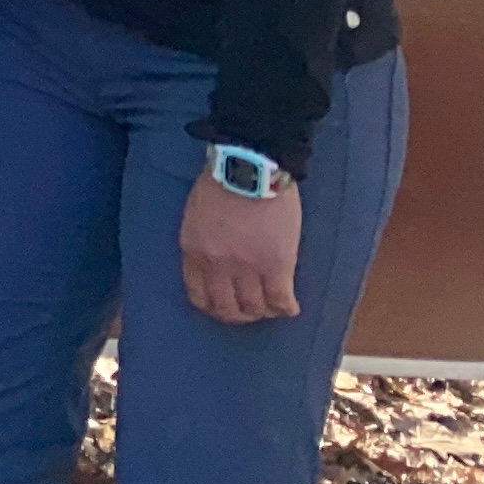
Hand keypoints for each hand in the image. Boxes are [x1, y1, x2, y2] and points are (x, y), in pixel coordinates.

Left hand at [179, 169, 302, 323]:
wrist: (249, 168)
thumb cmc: (222, 182)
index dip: (213, 307)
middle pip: (226, 307)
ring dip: (263, 312)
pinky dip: (286, 308)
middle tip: (250, 313)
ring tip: (271, 308)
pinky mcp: (276, 266)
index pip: (198, 294)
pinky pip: (281, 300)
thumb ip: (202, 241)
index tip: (223, 307)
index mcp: (193, 250)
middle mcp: (217, 265)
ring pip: (255, 308)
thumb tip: (215, 262)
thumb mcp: (196, 214)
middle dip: (238, 315)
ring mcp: (247, 268)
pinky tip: (290, 307)